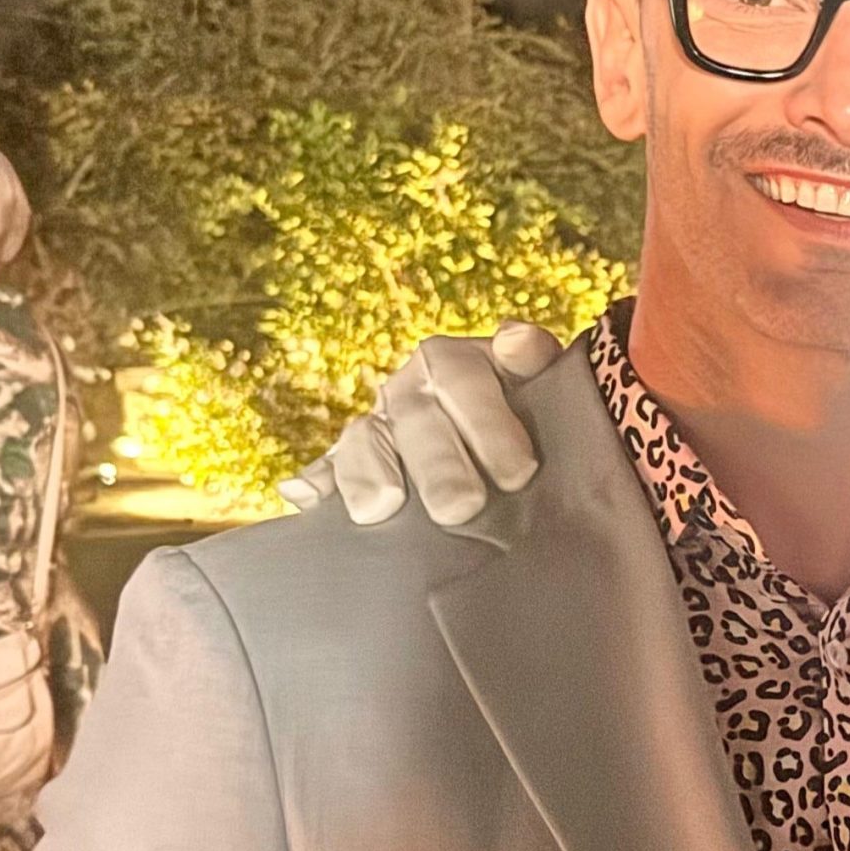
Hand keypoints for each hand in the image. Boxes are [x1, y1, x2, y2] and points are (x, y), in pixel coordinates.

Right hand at [278, 321, 560, 525]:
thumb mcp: (545, 384)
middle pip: (415, 418)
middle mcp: (409, 388)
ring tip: (380, 509)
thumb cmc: (533, 416)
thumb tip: (515, 341)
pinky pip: (326, 468)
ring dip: (369, 472)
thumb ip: (538, 360)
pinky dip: (316, 482)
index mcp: (455, 362)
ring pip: (363, 440)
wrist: (512, 447)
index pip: (463, 379)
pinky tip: (304, 497)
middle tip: (462, 508)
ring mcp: (376, 425)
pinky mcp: (348, 464)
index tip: (520, 473)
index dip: (488, 423)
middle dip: (438, 465)